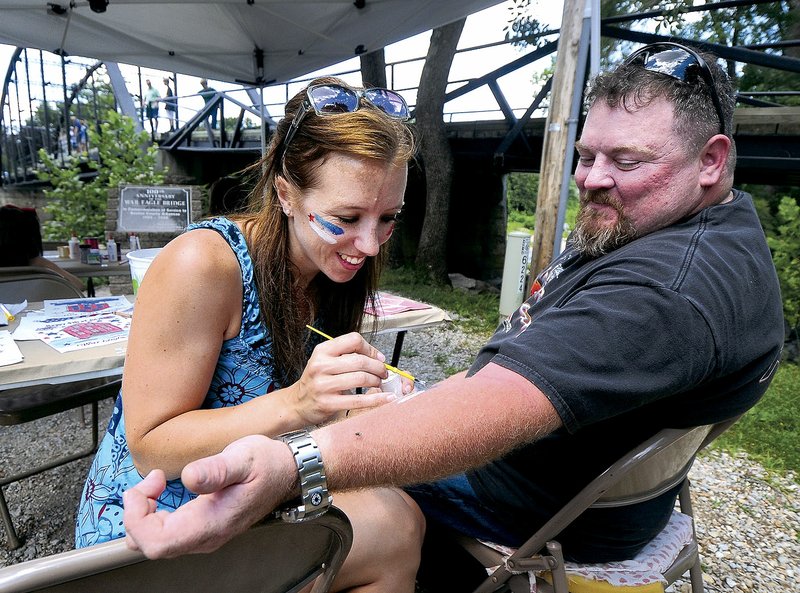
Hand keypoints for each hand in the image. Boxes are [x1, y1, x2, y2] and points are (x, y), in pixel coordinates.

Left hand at [124, 435, 291, 557]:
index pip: (156, 543)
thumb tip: (189, 477)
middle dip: (137, 513)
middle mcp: (205, 537)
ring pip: (154, 542)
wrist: (287, 472)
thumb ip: (216, 470)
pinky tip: (160, 491)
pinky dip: (152, 514)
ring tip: (155, 483)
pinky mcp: (201, 529)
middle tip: (151, 480)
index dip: (138, 518)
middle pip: (149, 545)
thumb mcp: (243, 457)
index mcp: (212, 524)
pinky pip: (164, 534)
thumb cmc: (267, 464)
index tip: (148, 485)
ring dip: (143, 513)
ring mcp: (203, 536)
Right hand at [289, 332, 393, 424]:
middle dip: (378, 367)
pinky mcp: (328, 403)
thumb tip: (378, 357)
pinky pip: (358, 400)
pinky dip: (376, 399)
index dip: (370, 348)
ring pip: (361, 378)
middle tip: (383, 372)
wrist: (298, 403)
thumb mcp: (326, 361)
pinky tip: (386, 398)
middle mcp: (321, 365)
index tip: (378, 357)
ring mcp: (323, 385)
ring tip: (379, 383)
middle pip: (360, 360)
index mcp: (322, 351)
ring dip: (376, 381)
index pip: (353, 340)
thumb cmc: (317, 381)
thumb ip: (347, 355)